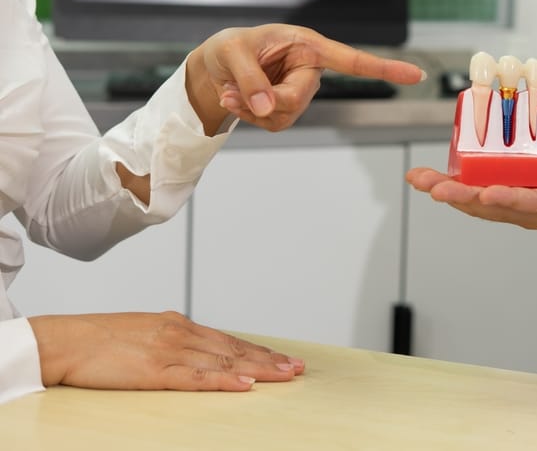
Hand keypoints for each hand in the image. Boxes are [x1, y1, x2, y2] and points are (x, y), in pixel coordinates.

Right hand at [28, 311, 304, 390]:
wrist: (63, 340)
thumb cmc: (98, 340)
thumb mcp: (144, 333)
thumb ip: (172, 341)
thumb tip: (195, 351)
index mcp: (178, 325)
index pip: (229, 341)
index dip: (258, 351)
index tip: (283, 359)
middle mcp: (181, 333)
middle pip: (235, 349)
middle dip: (269, 360)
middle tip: (299, 369)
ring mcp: (170, 350)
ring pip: (225, 362)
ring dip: (259, 369)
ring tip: (286, 376)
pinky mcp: (156, 370)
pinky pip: (197, 378)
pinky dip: (224, 382)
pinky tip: (245, 386)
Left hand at [186, 24, 425, 133]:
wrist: (216, 66)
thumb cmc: (230, 47)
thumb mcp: (232, 52)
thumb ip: (250, 78)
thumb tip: (265, 106)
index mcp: (308, 45)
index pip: (352, 60)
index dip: (385, 68)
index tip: (415, 74)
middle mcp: (309, 69)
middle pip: (301, 99)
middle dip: (267, 100)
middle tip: (237, 91)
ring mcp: (300, 92)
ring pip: (287, 115)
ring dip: (253, 109)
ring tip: (232, 90)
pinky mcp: (287, 109)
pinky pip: (275, 123)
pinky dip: (250, 116)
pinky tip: (237, 100)